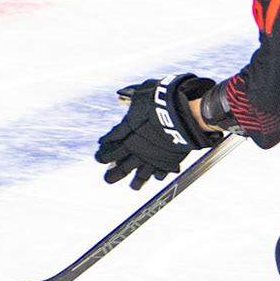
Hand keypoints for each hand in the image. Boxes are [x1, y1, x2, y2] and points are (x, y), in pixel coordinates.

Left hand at [95, 74, 221, 189]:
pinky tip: (157, 177)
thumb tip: (122, 95)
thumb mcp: (142, 92)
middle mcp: (136, 149)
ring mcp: (151, 157)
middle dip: (112, 173)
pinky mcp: (167, 161)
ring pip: (140, 175)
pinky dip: (159, 175)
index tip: (99, 156)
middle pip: (120, 166)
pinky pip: (161, 172)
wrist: (180, 112)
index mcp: (127, 132)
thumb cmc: (159, 99)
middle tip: (107, 178)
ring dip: (136, 182)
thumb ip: (131, 95)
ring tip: (133, 187)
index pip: (110, 144)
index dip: (103, 151)